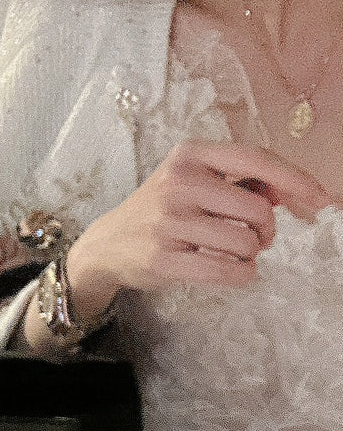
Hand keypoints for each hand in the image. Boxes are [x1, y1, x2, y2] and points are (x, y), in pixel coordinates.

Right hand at [65, 139, 330, 323]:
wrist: (109, 243)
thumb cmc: (164, 209)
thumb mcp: (194, 179)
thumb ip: (240, 179)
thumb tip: (297, 191)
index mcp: (189, 155)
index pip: (256, 159)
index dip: (295, 180)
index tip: (321, 199)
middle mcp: (178, 183)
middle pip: (257, 209)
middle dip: (266, 229)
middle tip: (254, 236)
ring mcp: (168, 222)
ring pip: (245, 243)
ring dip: (251, 254)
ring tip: (233, 253)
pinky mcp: (164, 259)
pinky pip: (229, 272)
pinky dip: (241, 275)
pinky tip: (231, 270)